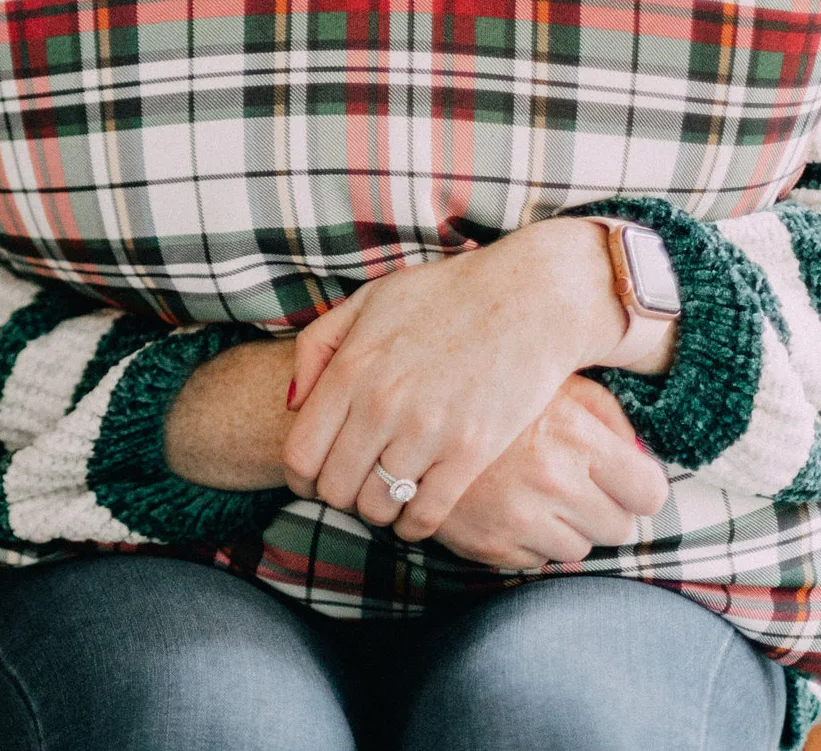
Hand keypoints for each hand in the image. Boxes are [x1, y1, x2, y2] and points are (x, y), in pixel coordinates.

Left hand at [282, 218, 626, 541]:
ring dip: (375, 510)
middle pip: (334, 488)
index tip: (312, 479)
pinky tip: (415, 515)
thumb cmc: (446, 295)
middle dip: (336, 496)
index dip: (300, 478)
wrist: (529, 298)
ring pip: (376, 507)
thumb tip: (291, 402)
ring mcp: (426, 431)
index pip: (300, 454)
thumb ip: (318, 346)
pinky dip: (413, 526)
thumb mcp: (368, 300)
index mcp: (351, 369)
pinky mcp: (471, 452)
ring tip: (385, 498)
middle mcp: (381, 405)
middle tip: (353, 488)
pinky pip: (425, 514)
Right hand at [426, 375, 668, 569]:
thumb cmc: (494, 393)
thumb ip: (608, 417)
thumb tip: (639, 457)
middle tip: (569, 484)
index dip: (637, 489)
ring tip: (531, 494)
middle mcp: (553, 481)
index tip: (621, 482)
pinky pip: (537, 561)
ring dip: (562, 528)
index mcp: (576, 436)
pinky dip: (526, 542)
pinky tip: (504, 507)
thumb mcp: (557, 384)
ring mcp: (520, 518)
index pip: (649, 493)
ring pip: (578, 549)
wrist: (407, 417)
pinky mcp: (490, 545)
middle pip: (617, 528)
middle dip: (599, 510)